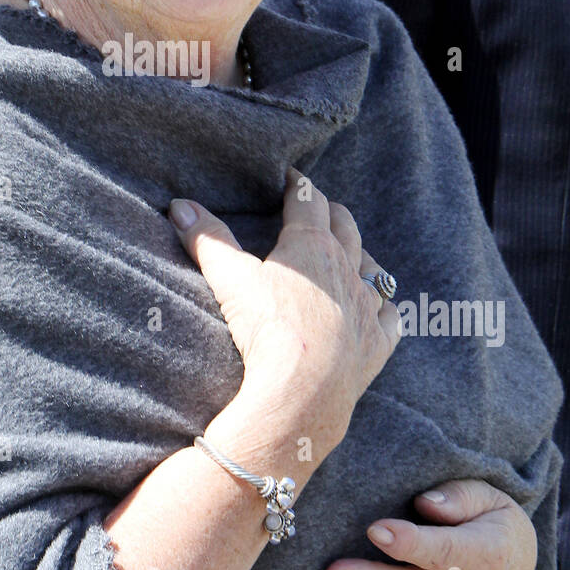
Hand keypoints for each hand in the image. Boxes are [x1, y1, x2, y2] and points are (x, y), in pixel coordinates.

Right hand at [169, 168, 401, 457]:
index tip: (292, 178)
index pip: (308, 201)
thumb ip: (207, 240)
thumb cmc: (268, 329)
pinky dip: (385, 307)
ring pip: (373, 268)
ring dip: (362, 254)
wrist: (304, 391)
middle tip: (318, 207)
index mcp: (312, 246)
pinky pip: (391, 317)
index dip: (299, 186)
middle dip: (331, 212)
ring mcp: (366, 307)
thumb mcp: (230, 279)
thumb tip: (178, 205)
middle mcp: (346, 269)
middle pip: (346, 226)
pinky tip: (379, 309)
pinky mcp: (377, 343)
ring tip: (351, 251)